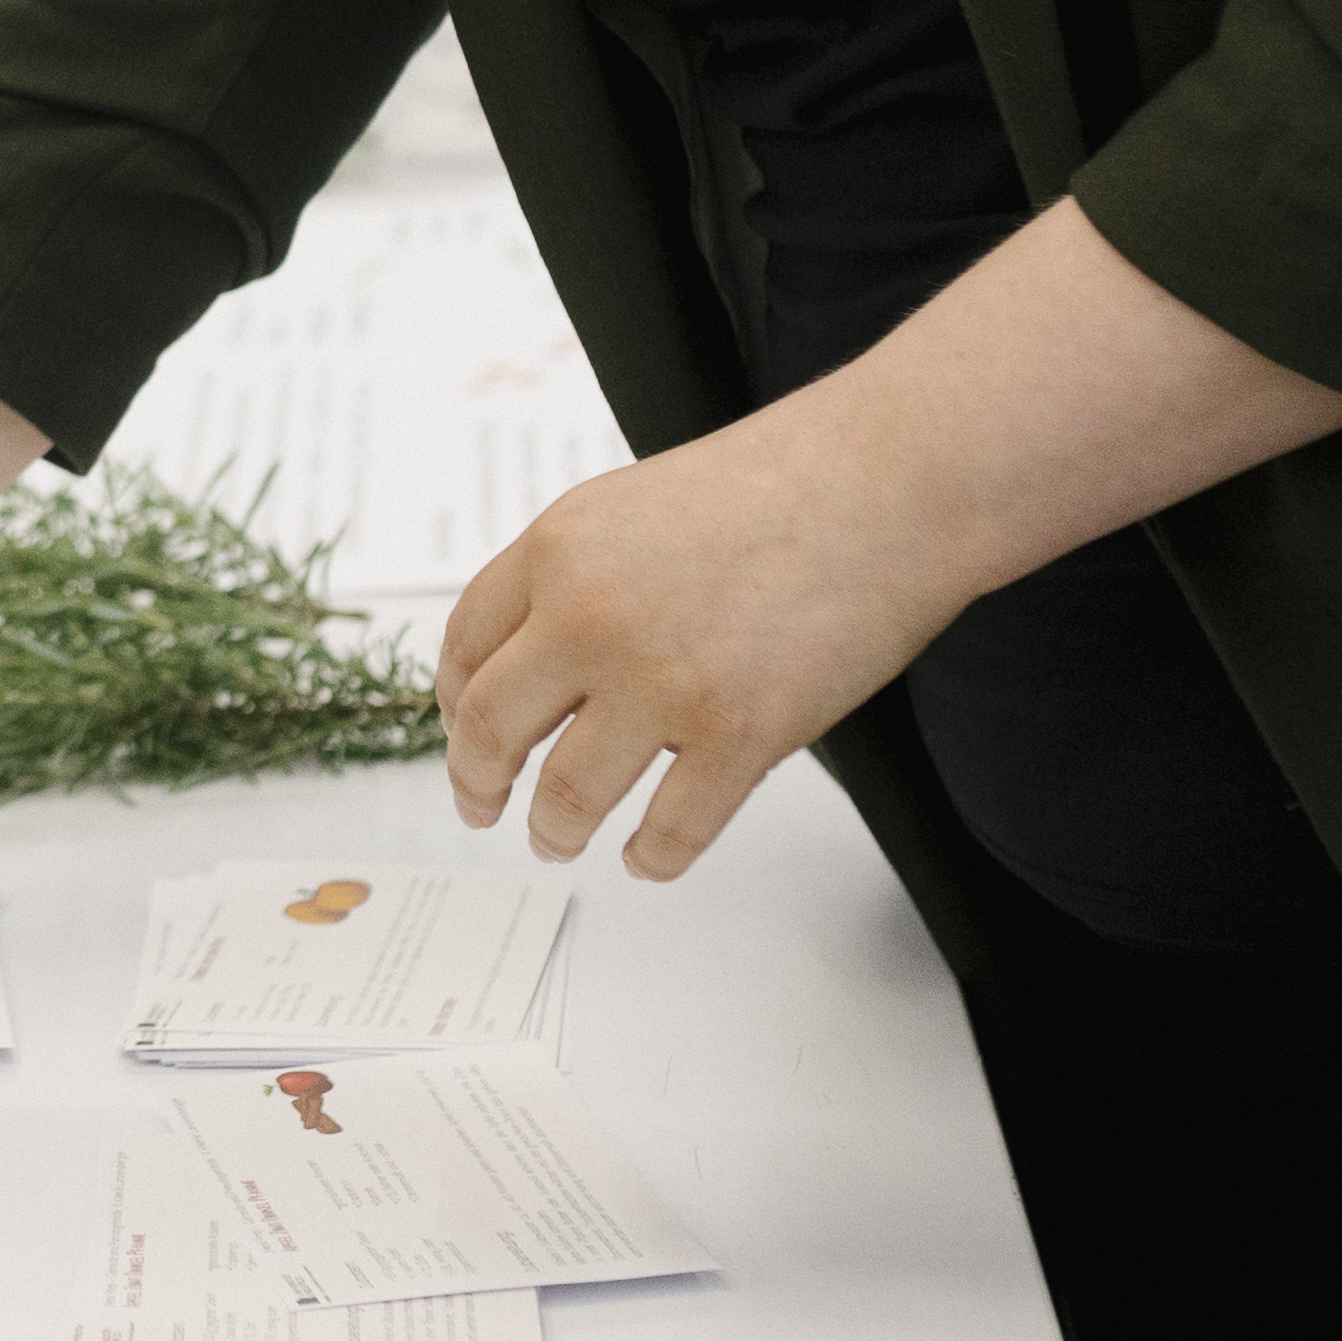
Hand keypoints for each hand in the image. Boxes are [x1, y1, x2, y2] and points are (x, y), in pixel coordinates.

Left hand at [433, 407, 963, 882]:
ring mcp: (664, 681)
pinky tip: (647, 856)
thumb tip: (533, 662)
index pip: (463, 645)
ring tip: (555, 840)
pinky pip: (671, 831)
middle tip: (481, 806)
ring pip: (567, 797)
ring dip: (552, 831)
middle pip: (490, 729)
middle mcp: (591, 616)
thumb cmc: (779, 484)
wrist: (891, 483)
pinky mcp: (741, 735)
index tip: (462, 732)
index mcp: (557, 549)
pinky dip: (650, 857)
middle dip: (476, 783)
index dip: (451, 702)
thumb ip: (574, 577)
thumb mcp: (632, 507)